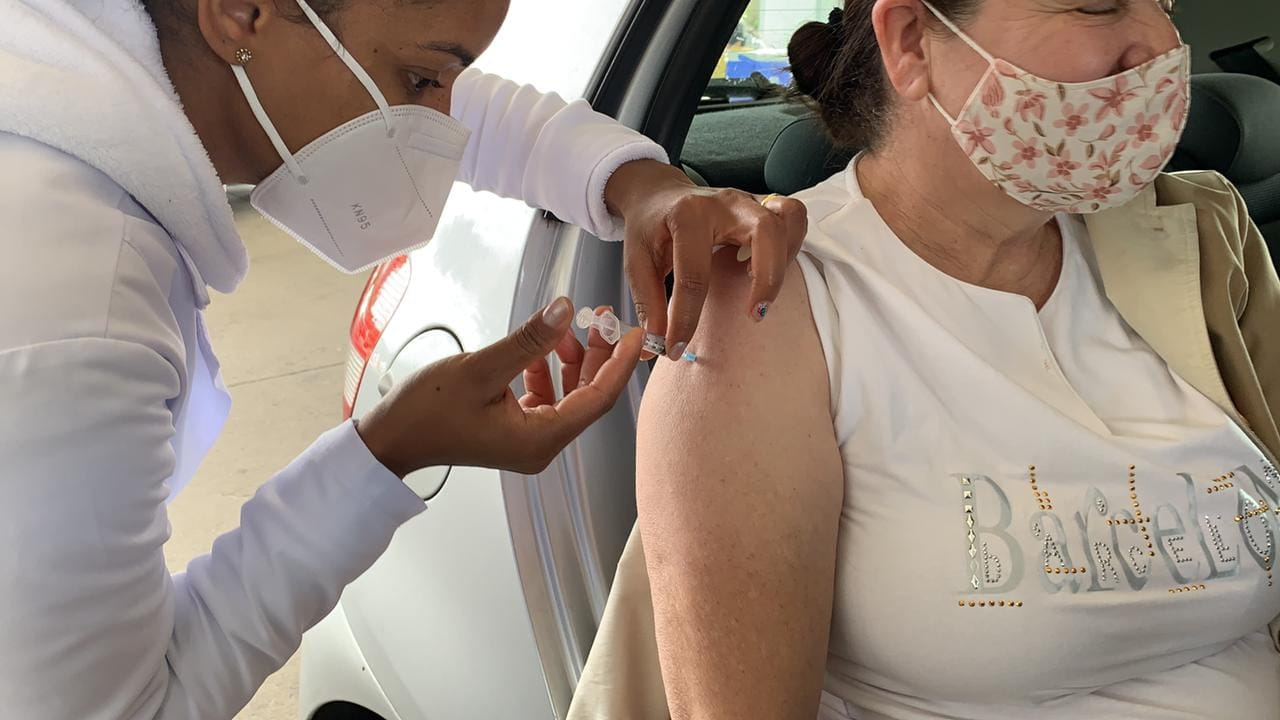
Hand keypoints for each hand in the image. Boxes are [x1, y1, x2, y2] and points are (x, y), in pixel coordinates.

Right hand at [356, 298, 643, 476]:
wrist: (390, 439)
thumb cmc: (426, 413)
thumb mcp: (482, 368)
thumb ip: (529, 339)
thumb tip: (564, 309)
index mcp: (540, 439)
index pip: (598, 399)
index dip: (620, 363)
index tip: (635, 333)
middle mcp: (540, 445)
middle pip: (588, 397)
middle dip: (599, 355)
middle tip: (603, 318)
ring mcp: (528, 439)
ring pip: (568, 395)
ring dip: (573, 360)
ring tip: (570, 327)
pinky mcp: (514, 430)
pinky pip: (547, 398)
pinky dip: (549, 370)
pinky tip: (541, 348)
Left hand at [604, 160, 806, 357]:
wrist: (658, 195)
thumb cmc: (650, 227)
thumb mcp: (636, 260)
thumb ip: (647, 302)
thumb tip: (657, 343)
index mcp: (687, 215)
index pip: (694, 275)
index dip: (685, 318)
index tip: (677, 347)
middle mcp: (724, 203)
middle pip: (766, 231)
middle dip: (767, 278)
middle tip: (753, 315)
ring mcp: (748, 201)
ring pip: (790, 218)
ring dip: (785, 259)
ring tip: (763, 291)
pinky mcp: (762, 207)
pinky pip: (793, 218)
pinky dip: (791, 245)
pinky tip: (768, 270)